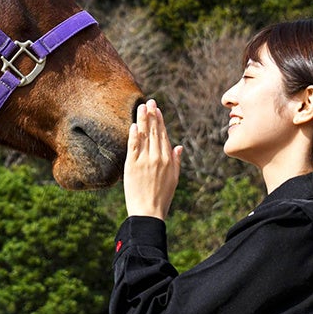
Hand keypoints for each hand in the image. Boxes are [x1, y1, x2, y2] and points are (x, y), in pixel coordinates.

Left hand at [123, 100, 183, 219]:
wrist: (149, 212)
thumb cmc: (162, 197)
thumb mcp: (174, 178)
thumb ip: (176, 161)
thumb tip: (179, 146)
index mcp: (168, 159)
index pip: (163, 135)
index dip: (159, 121)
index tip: (156, 109)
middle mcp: (157, 157)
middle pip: (153, 131)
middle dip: (151, 115)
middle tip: (149, 101)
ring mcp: (144, 161)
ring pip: (143, 136)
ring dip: (142, 120)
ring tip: (141, 107)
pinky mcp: (132, 166)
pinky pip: (133, 147)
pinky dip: (133, 135)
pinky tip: (133, 125)